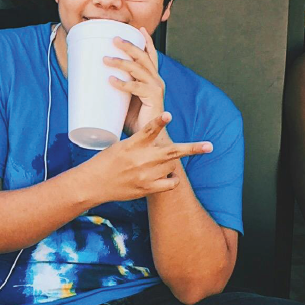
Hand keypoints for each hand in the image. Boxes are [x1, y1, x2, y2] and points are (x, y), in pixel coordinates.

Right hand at [83, 116, 212, 200]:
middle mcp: (141, 160)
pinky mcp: (147, 189)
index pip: (147, 131)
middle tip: (210, 146)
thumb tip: (158, 133)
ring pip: (172, 166)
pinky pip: (170, 184)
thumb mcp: (121, 145)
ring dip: (171, 162)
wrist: (94, 184)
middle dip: (193, 148)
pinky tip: (168, 176)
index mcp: (132, 145)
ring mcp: (145, 176)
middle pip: (171, 152)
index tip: (168, 115)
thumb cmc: (106, 161)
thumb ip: (141, 141)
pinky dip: (172, 179)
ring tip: (159, 162)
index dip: (159, 123)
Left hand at [105, 29, 163, 132]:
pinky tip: (111, 80)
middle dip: (129, 46)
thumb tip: (90, 83)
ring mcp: (156, 89)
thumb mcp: (125, 100)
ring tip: (105, 59)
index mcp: (152, 79)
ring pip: (138, 69)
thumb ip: (115, 90)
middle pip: (143, 57)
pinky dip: (123, 83)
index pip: (150, 56)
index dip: (145, 42)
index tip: (136, 29)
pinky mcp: (153, 99)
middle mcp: (156, 81)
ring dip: (121, 62)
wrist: (148, 140)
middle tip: (114, 39)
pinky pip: (136, 88)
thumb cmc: (135, 121)